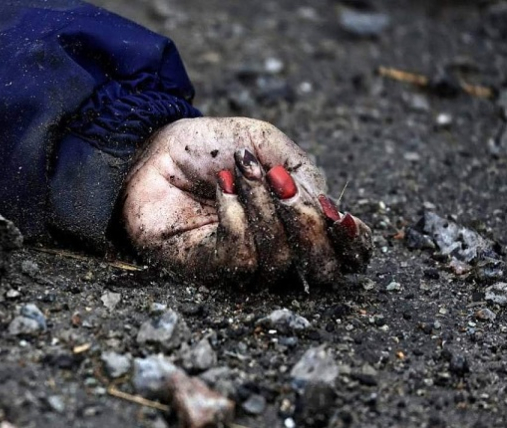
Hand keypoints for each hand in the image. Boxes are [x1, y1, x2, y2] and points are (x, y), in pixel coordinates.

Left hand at [121, 117, 371, 286]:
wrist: (153, 147)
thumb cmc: (209, 148)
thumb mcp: (265, 142)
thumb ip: (303, 171)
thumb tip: (330, 210)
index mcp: (296, 222)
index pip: (341, 253)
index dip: (353, 245)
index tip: (345, 219)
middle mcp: (274, 249)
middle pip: (319, 269)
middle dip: (310, 227)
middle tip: (286, 186)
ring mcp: (240, 263)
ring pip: (278, 260)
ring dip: (265, 208)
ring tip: (242, 172)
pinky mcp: (206, 268)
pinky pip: (239, 256)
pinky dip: (236, 216)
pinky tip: (221, 189)